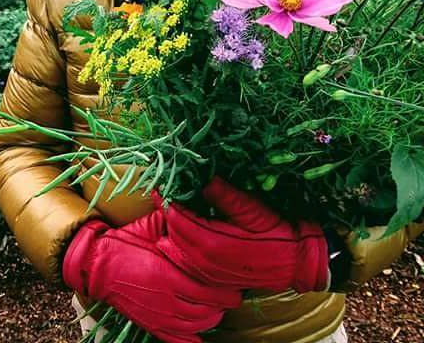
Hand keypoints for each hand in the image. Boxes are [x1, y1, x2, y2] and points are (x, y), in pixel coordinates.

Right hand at [62, 211, 241, 342]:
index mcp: (168, 274)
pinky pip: (182, 342)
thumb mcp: (151, 225)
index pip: (210, 290)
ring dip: (212, 317)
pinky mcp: (153, 326)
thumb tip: (195, 206)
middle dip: (223, 302)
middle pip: (210, 310)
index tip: (233, 280)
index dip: (226, 288)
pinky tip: (200, 328)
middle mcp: (167, 299)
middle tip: (229, 292)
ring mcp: (160, 316)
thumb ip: (175, 220)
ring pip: (199, 326)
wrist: (97, 264)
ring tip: (216, 305)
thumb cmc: (124, 243)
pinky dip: (195, 338)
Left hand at [156, 177, 328, 293]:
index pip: (177, 217)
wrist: (296, 264)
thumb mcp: (255, 211)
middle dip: (169, 209)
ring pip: (177, 244)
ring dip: (174, 225)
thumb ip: (227, 197)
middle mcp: (205, 260)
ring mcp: (207, 271)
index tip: (161, 183)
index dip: (167, 199)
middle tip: (166, 190)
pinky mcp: (212, 276)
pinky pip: (187, 257)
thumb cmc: (278, 235)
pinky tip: (188, 226)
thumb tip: (205, 180)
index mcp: (213, 242)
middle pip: (173, 230)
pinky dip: (182, 240)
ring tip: (175, 204)